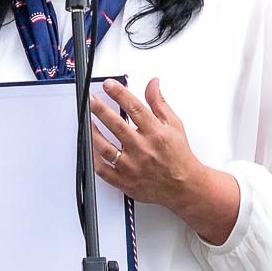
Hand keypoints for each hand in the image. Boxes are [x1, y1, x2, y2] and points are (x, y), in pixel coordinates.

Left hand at [90, 78, 240, 244]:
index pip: (134, 108)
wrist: (184, 187)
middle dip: (101, 109)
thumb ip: (159, 103)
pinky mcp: (125, 181)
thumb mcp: (174, 124)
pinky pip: (103, 170)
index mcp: (156, 133)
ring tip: (87, 121)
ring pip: (106, 147)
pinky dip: (94, 158)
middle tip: (91, 99)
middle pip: (117, 125)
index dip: (119, 94)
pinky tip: (89, 147)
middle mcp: (143, 149)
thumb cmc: (179, 156)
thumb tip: (152, 83)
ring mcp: (132, 166)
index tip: (108, 85)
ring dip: (93, 132)